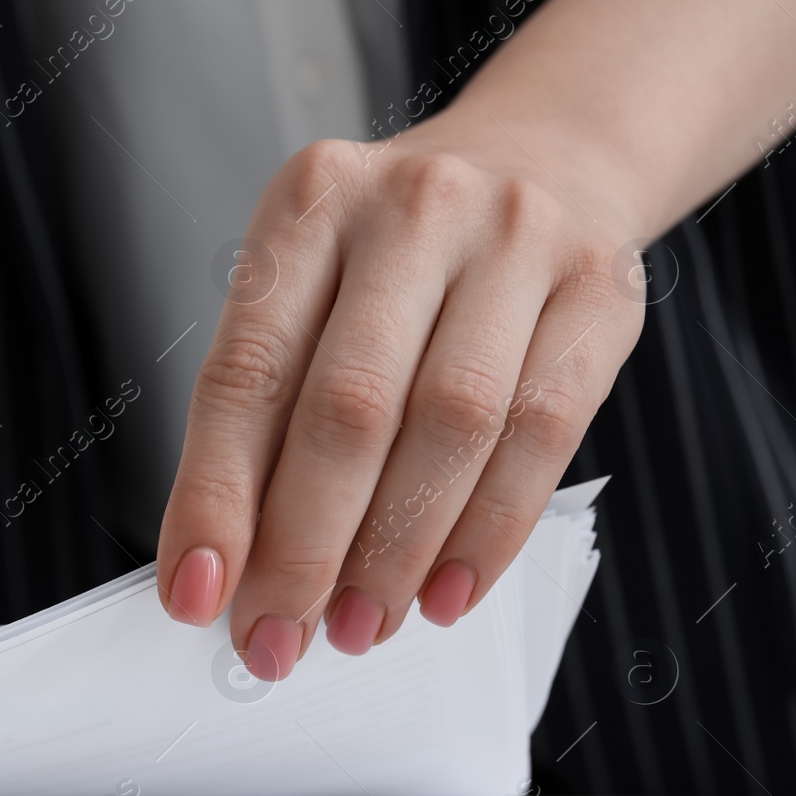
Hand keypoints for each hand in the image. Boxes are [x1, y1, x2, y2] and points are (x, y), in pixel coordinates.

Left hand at [156, 109, 643, 679]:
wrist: (548, 159)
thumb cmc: (399, 254)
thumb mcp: (311, 290)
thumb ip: (270, 408)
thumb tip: (231, 564)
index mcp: (310, 204)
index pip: (247, 372)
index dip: (217, 496)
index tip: (196, 592)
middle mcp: (412, 210)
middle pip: (350, 408)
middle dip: (305, 546)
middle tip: (277, 635)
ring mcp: (517, 242)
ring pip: (452, 428)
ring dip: (396, 554)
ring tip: (358, 626)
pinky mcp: (598, 293)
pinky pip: (543, 436)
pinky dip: (486, 534)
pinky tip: (443, 593)